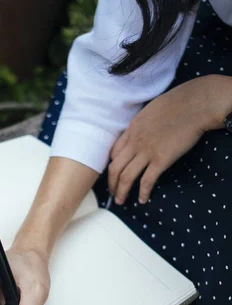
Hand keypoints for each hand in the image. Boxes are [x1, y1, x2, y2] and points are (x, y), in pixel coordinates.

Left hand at [108, 76, 217, 204]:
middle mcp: (134, 142)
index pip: (114, 153)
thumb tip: (140, 133)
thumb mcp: (148, 112)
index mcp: (131, 130)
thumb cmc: (175, 103)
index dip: (112, 167)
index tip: (114, 175)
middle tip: (114, 194)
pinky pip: (147, 181)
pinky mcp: (161, 160)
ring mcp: (147, 152)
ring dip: (122, 192)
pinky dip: (143, 193)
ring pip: (126, 177)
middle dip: (112, 184)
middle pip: (115, 168)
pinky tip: (143, 200)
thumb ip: (140, 125)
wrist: (192, 105)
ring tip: (122, 201)